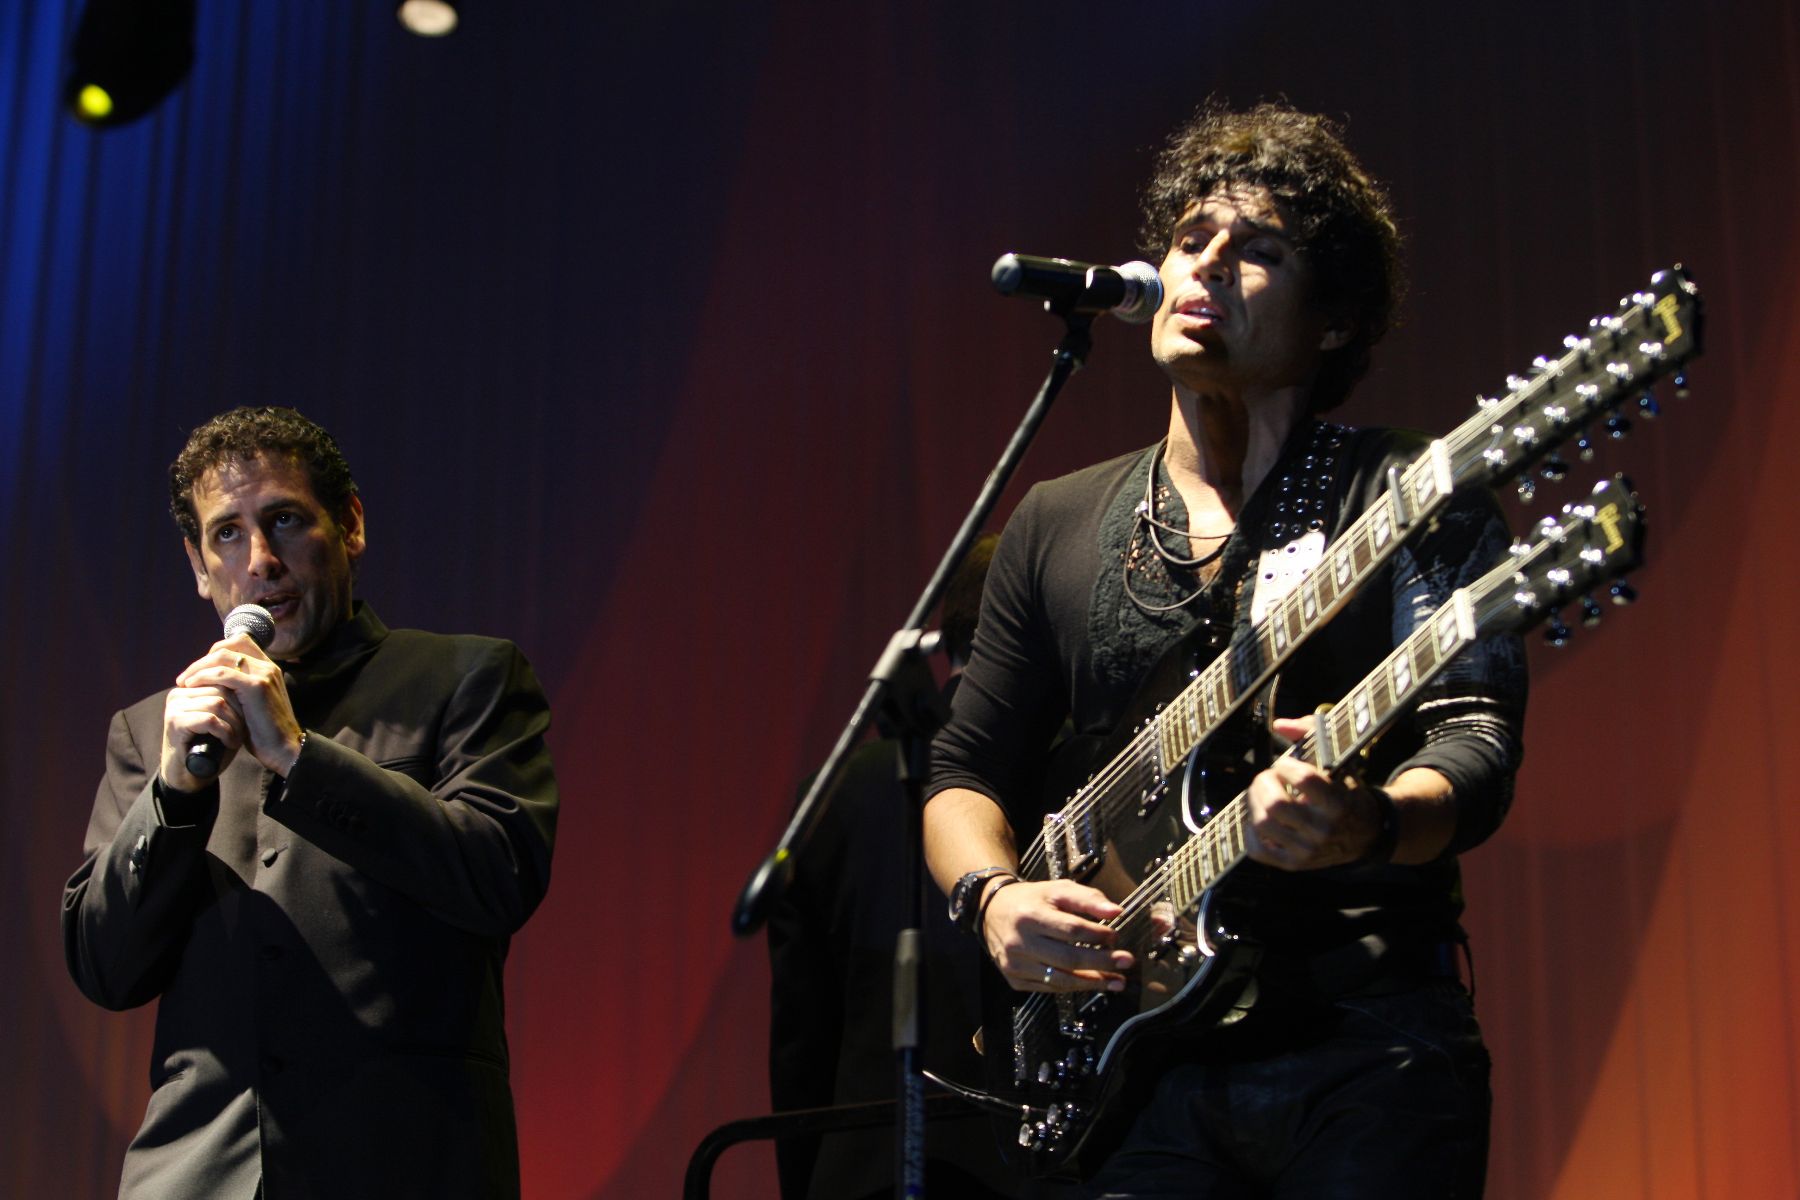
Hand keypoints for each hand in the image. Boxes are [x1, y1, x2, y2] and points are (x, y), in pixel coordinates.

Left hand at [160, 634, 303, 788]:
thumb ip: (239, 690)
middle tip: (186, 676)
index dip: (215, 653)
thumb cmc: (266, 732)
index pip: (239, 642)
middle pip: (228, 646)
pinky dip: (203, 677)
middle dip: (202, 659)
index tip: (200, 671)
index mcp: (268, 668)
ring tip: (184, 681)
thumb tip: (213, 685)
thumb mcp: (252, 705)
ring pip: (222, 656)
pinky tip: (192, 686)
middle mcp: (267, 666)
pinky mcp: (256, 686)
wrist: (285, 748)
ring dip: (198, 667)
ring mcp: (263, 674)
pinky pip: (222, 673)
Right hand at [980, 878, 1134, 993]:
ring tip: (1117, 981)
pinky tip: (1093, 983)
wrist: (990, 911)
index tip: (1116, 937)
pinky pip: (1050, 988)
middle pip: (1069, 959)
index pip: (1072, 930)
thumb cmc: (1030, 899)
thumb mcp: (1056, 890)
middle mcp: (1020, 942)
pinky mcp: (1014, 980)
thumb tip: (1116, 913)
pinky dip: (1074, 987)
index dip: (1097, 935)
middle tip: (1127, 962)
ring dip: (1093, 982)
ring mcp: (1015, 964)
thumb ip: (1087, 899)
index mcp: (1031, 915)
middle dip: (1102, 962)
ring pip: (1061, 979)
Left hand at [1244, 716, 1381, 870]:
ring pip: (1262, 823)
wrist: (1366, 834)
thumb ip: (1312, 734)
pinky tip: (1259, 817)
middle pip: (1275, 803)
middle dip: (1263, 783)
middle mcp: (1323, 830)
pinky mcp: (1293, 864)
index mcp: (1338, 803)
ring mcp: (1307, 850)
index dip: (1286, 765)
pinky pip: (1257, 849)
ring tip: (1262, 795)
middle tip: (1268, 778)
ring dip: (1254, 802)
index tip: (1285, 764)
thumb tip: (1279, 725)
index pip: (1303, 779)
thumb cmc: (1346, 792)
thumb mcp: (1339, 762)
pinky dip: (1250, 831)